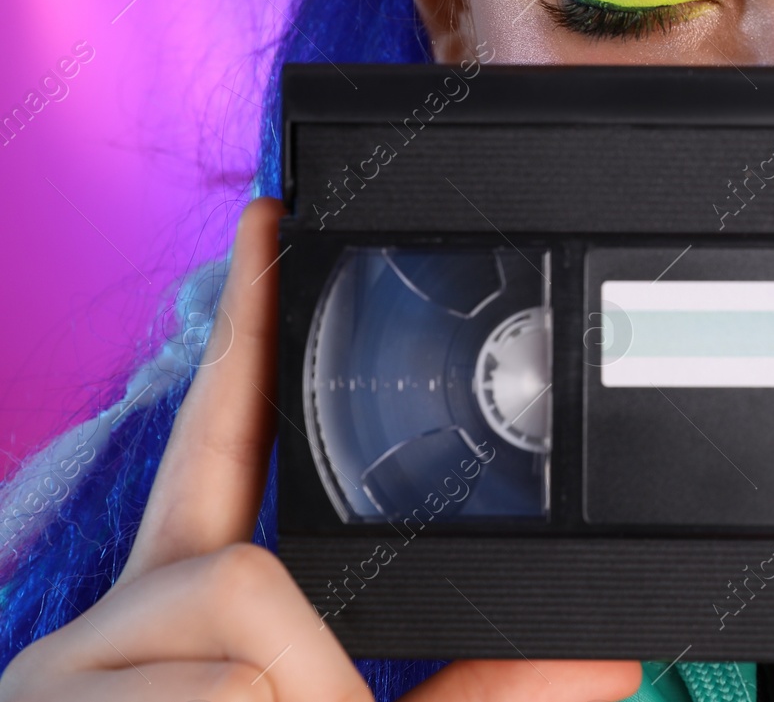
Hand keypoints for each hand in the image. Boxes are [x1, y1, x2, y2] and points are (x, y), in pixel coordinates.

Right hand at [0, 198, 641, 701]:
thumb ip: (495, 691)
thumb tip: (611, 634)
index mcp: (185, 624)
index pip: (220, 446)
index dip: (245, 325)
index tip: (272, 219)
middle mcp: (106, 637)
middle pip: (240, 572)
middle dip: (313, 689)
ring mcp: (62, 684)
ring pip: (239, 638)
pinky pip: (233, 688)